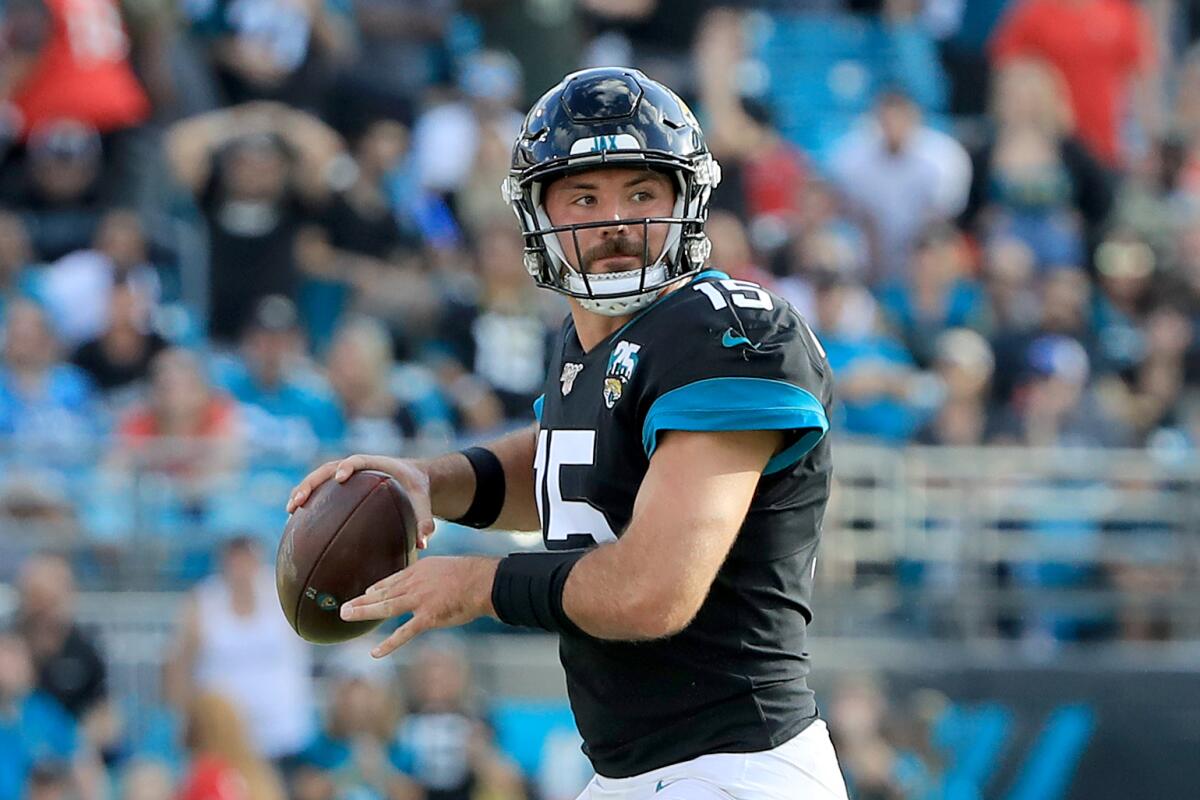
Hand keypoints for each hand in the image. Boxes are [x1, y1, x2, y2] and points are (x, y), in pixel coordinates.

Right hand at [287, 454, 435, 547]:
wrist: (411, 477)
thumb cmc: (416, 487)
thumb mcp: (422, 500)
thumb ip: (425, 519)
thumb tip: (424, 542)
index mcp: (375, 464)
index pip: (358, 461)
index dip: (348, 466)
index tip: (341, 477)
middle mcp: (356, 467)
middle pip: (327, 469)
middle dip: (312, 482)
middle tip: (300, 499)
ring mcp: (344, 475)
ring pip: (318, 479)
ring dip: (303, 491)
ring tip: (290, 510)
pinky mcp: (339, 485)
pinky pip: (320, 491)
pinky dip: (308, 501)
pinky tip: (295, 520)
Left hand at [340, 556, 497, 657]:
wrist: (483, 581)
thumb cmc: (470, 574)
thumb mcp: (444, 567)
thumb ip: (431, 574)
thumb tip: (428, 579)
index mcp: (418, 570)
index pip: (392, 580)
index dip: (377, 588)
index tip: (365, 593)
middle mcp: (414, 583)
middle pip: (382, 593)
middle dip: (361, 601)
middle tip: (343, 608)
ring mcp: (419, 600)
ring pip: (386, 607)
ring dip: (364, 612)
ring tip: (346, 615)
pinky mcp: (428, 617)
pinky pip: (405, 632)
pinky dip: (389, 643)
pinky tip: (376, 653)